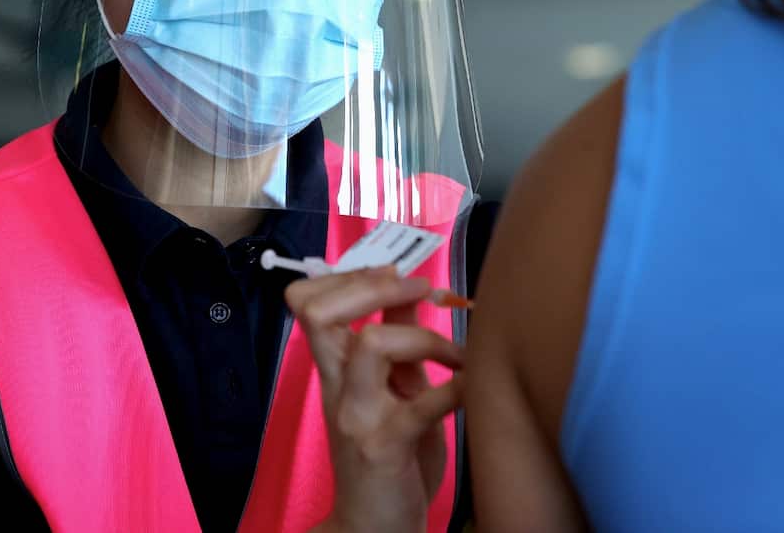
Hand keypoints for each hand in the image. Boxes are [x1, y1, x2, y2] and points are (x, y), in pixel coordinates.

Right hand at [287, 267, 462, 532]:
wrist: (374, 528)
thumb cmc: (389, 455)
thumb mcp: (391, 389)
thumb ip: (398, 340)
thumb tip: (411, 289)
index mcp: (335, 369)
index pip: (310, 302)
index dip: (349, 276)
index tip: (396, 275)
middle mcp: (338, 387)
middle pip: (320, 312)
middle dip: (375, 285)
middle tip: (421, 291)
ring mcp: (358, 416)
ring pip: (371, 343)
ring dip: (424, 337)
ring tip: (455, 355)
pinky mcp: (387, 447)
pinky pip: (423, 404)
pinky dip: (458, 387)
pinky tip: (473, 387)